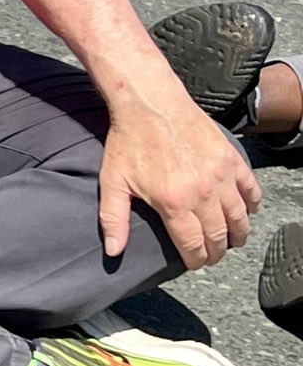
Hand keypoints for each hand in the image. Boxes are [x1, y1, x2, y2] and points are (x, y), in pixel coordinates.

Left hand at [98, 86, 259, 268]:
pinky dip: (251, 206)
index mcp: (174, 203)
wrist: (149, 102)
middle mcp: (202, 194)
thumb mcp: (113, 181)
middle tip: (211, 254)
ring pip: (239, 219)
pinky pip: (251, 191)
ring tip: (230, 240)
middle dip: (216, 252)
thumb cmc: (129, 140)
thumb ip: (114, 219)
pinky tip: (245, 212)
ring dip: (237, 235)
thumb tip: (114, 251)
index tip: (194, 262)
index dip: (195, 260)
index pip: (193, 246)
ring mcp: (221, 177)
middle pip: (219, 237)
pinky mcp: (232, 160)